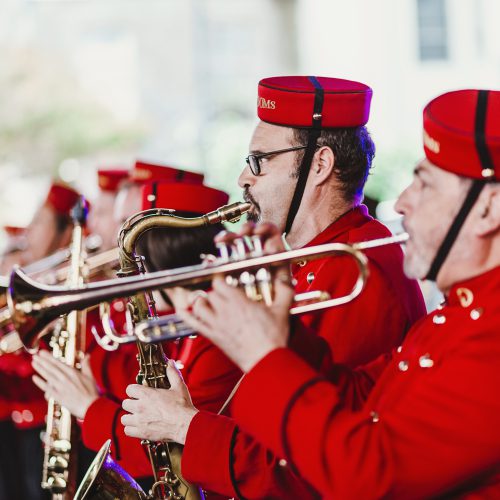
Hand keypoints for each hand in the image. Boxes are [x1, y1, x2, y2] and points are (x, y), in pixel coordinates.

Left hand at [32, 351, 98, 418]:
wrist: (90, 406)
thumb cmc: (91, 392)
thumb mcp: (90, 376)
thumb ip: (86, 365)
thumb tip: (87, 355)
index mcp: (73, 373)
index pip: (58, 363)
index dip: (49, 357)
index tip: (43, 352)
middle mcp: (66, 378)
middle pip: (51, 368)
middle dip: (42, 360)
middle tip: (35, 355)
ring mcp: (61, 387)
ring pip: (48, 375)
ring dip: (40, 368)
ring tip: (33, 362)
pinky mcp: (58, 396)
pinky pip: (47, 388)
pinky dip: (40, 382)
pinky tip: (34, 378)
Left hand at [121, 360, 197, 444]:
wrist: (186, 424)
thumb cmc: (182, 405)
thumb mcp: (178, 386)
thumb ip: (172, 373)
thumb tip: (170, 362)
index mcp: (147, 394)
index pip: (129, 389)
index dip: (134, 390)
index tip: (139, 392)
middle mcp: (140, 407)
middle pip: (125, 404)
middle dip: (131, 403)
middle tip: (139, 405)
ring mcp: (140, 421)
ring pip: (124, 419)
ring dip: (130, 417)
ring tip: (138, 417)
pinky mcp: (141, 433)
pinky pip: (127, 431)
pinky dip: (132, 429)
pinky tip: (139, 427)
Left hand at [180, 222, 293, 372]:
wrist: (265, 361)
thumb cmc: (272, 338)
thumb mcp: (282, 309)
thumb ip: (283, 288)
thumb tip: (284, 275)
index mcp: (239, 302)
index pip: (220, 282)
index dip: (221, 279)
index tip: (226, 280)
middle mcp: (224, 311)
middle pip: (210, 293)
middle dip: (215, 291)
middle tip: (222, 293)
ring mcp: (217, 324)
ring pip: (199, 305)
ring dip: (202, 301)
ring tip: (208, 301)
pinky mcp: (213, 337)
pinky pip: (193, 324)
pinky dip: (186, 315)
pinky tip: (183, 311)